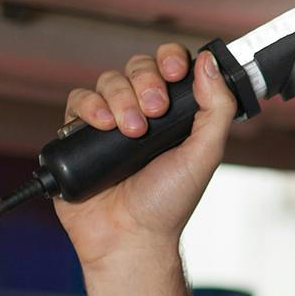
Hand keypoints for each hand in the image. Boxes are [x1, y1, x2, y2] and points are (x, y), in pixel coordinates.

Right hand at [52, 41, 236, 270]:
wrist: (129, 237)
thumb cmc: (169, 204)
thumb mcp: (205, 155)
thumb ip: (216, 109)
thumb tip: (209, 62)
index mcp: (173, 114)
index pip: (170, 66)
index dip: (171, 59)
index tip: (176, 71)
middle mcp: (141, 112)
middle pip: (137, 67)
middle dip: (146, 81)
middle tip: (155, 111)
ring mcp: (109, 122)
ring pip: (108, 81)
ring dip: (121, 98)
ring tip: (132, 131)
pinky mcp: (79, 135)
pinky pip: (78, 100)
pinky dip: (90, 106)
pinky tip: (102, 125)